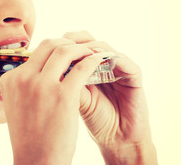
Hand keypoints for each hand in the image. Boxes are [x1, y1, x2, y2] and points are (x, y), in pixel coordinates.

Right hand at [0, 38, 111, 164]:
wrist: (36, 162)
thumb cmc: (30, 136)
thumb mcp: (18, 105)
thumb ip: (25, 84)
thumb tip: (43, 69)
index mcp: (10, 79)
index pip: (35, 53)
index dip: (53, 49)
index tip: (66, 51)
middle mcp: (23, 78)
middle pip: (48, 45)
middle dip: (67, 43)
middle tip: (79, 48)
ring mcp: (42, 85)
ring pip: (65, 51)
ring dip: (81, 48)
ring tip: (91, 52)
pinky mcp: (63, 94)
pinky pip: (82, 67)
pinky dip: (93, 60)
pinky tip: (99, 62)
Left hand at [63, 31, 156, 163]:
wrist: (116, 140)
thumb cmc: (93, 120)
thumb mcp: (73, 99)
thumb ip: (64, 81)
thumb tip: (46, 65)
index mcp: (84, 67)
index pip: (73, 46)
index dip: (62, 44)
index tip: (50, 49)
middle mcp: (101, 63)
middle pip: (88, 40)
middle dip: (75, 41)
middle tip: (65, 46)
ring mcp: (118, 67)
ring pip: (104, 47)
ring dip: (92, 48)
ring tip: (81, 53)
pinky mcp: (134, 75)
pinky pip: (124, 61)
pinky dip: (112, 58)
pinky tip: (100, 59)